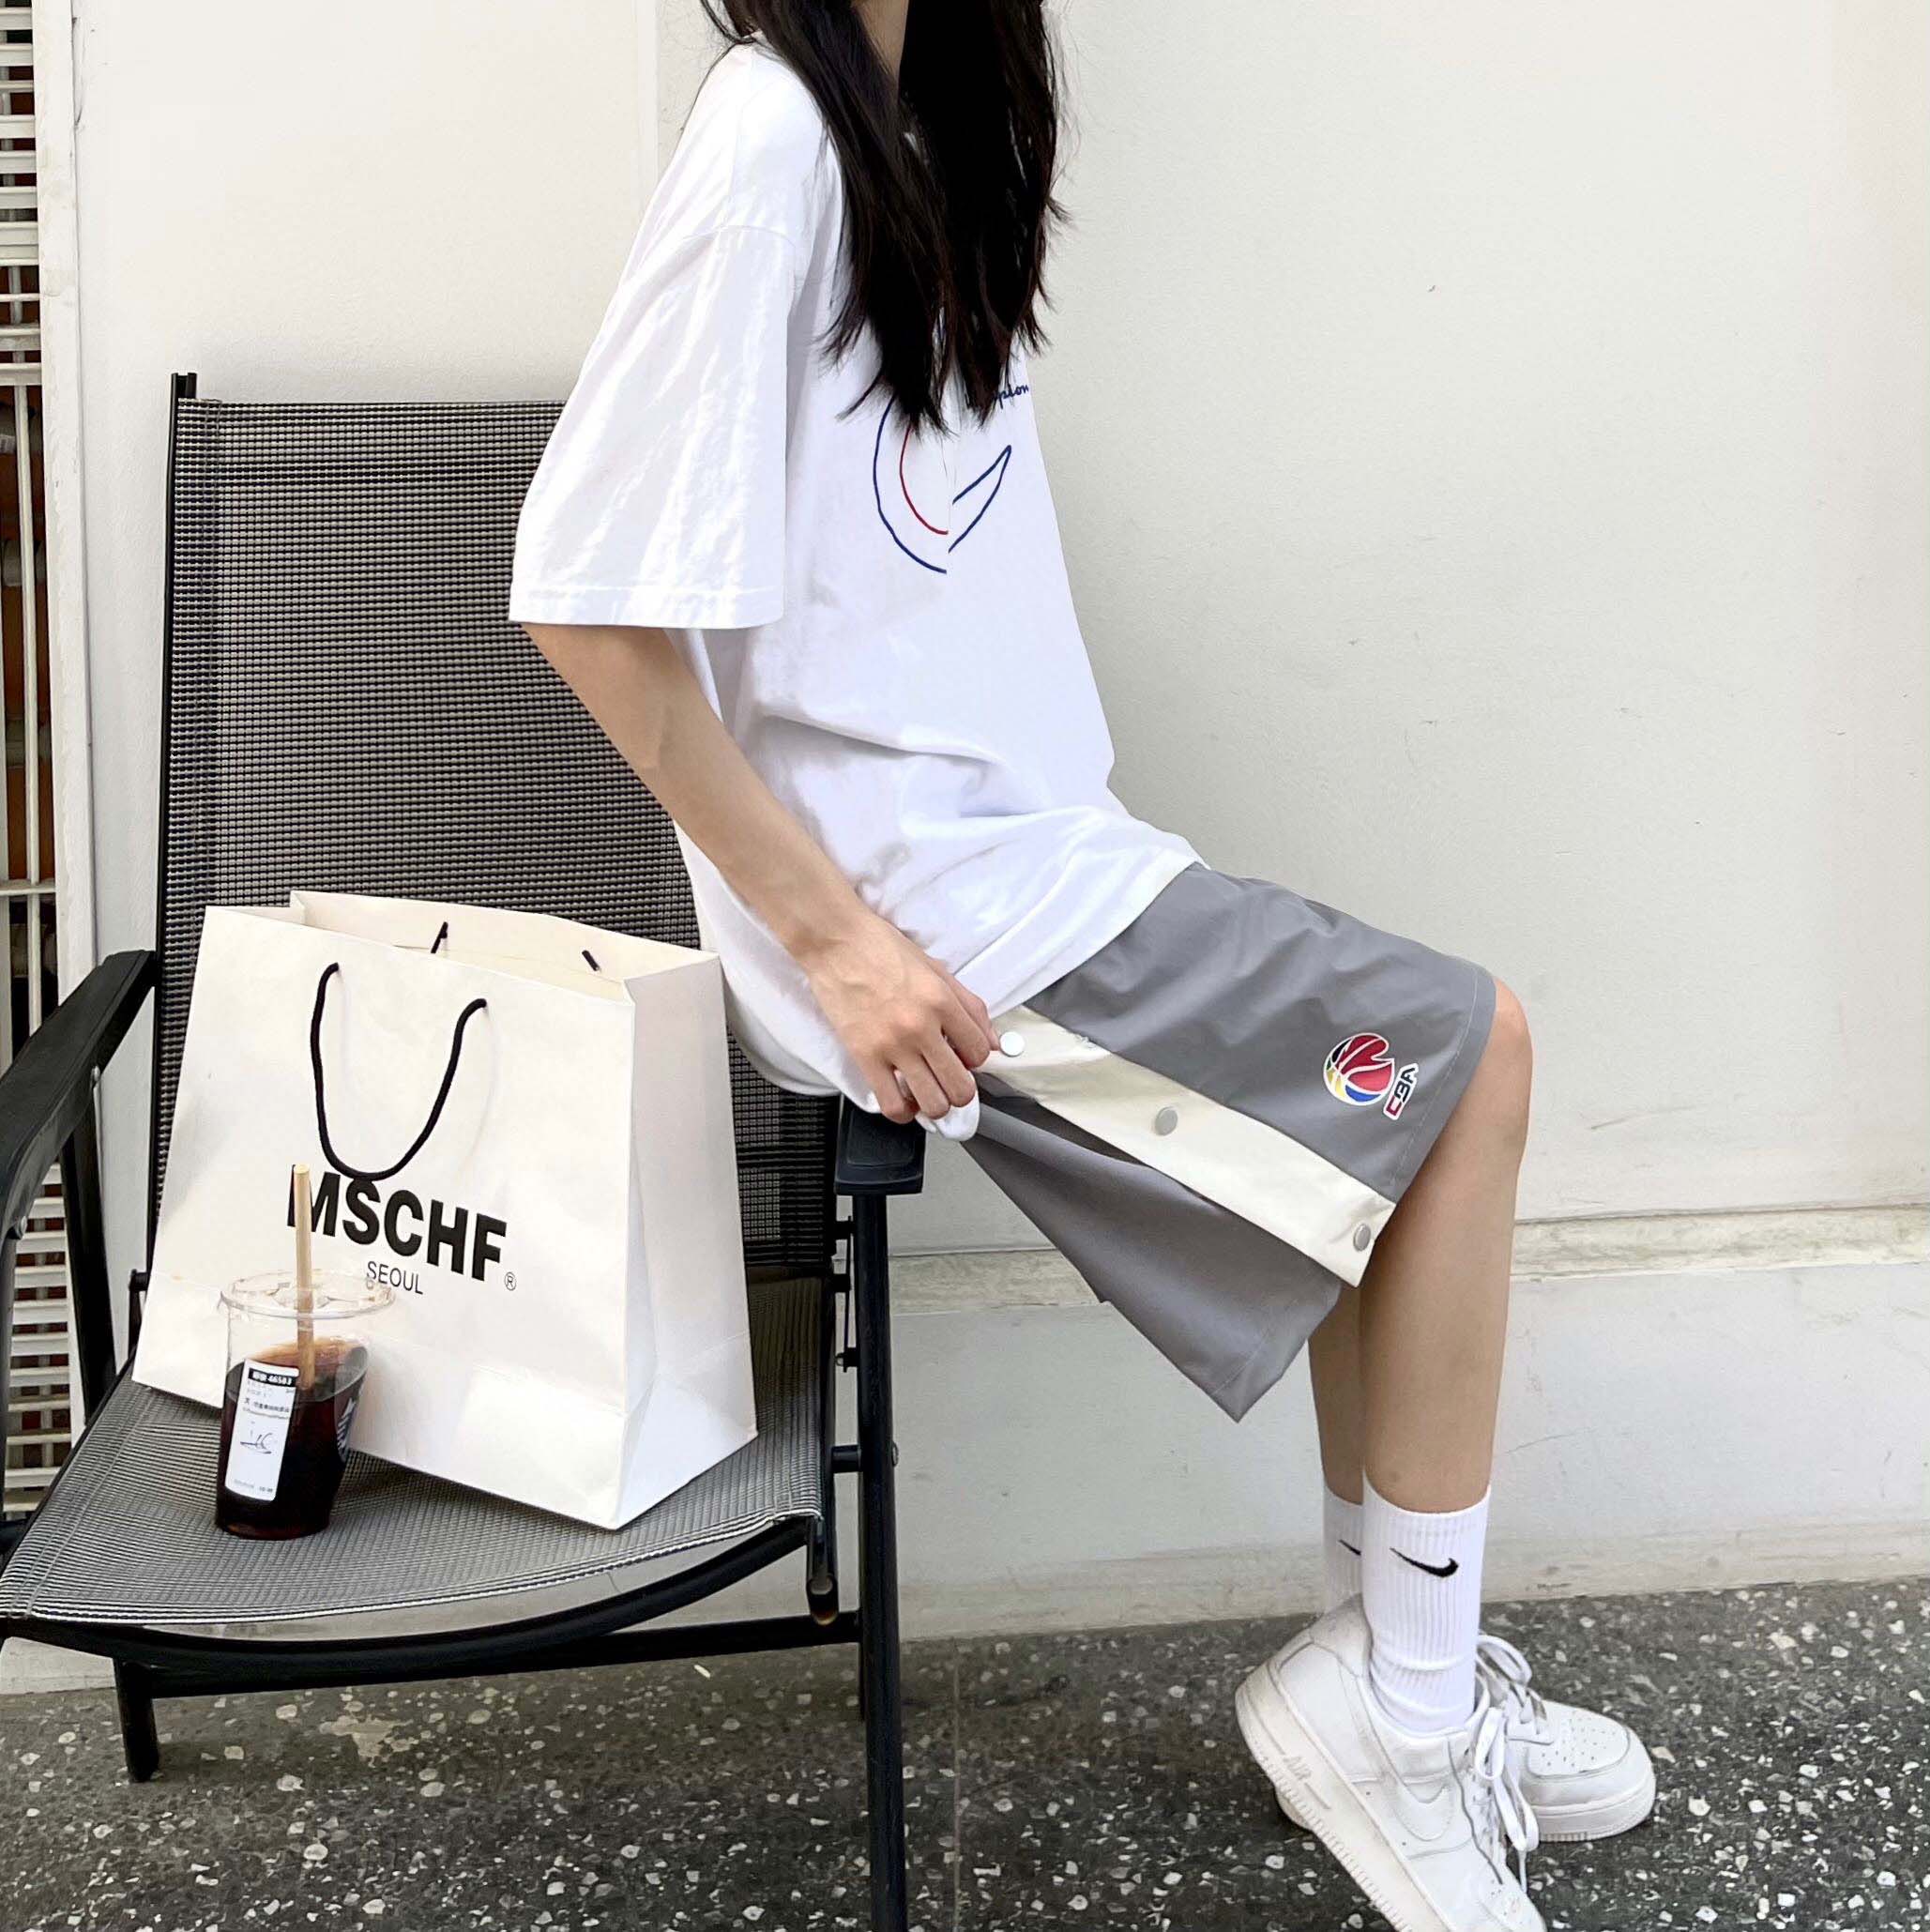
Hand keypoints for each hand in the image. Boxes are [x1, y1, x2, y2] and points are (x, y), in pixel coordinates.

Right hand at [800, 910, 997, 1122]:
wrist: (836, 942)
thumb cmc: (881, 948)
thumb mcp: (935, 968)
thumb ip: (968, 1005)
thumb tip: (992, 1040)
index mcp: (942, 1001)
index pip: (980, 1052)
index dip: (976, 1060)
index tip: (964, 1056)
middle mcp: (921, 1027)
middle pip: (960, 1087)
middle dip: (961, 1090)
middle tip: (951, 1081)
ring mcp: (892, 1045)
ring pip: (932, 1102)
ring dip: (935, 1104)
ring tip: (929, 1092)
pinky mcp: (864, 1056)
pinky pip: (891, 1104)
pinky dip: (903, 1111)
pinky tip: (903, 1100)